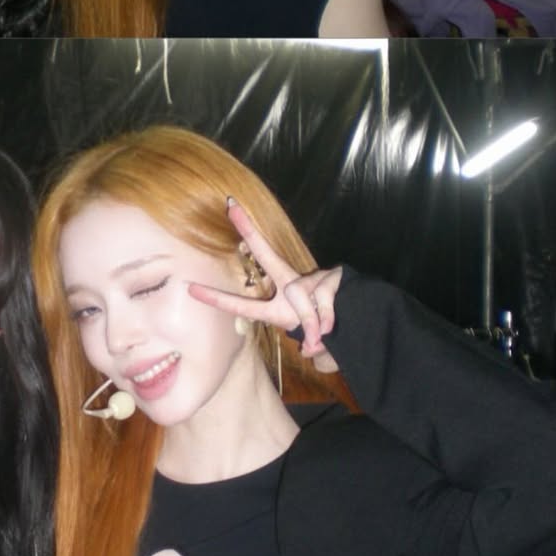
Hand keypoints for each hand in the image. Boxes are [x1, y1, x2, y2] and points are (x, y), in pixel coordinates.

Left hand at [187, 200, 340, 370]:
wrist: (365, 323)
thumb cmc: (331, 332)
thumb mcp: (316, 342)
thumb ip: (312, 343)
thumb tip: (314, 349)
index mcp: (280, 304)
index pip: (244, 302)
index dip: (217, 298)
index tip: (190, 288)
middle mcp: (293, 285)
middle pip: (268, 254)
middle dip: (249, 231)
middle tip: (230, 205)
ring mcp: (312, 279)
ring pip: (300, 299)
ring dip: (314, 323)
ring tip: (322, 336)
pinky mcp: (332, 278)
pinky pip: (322, 303)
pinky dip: (327, 320)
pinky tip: (334, 325)